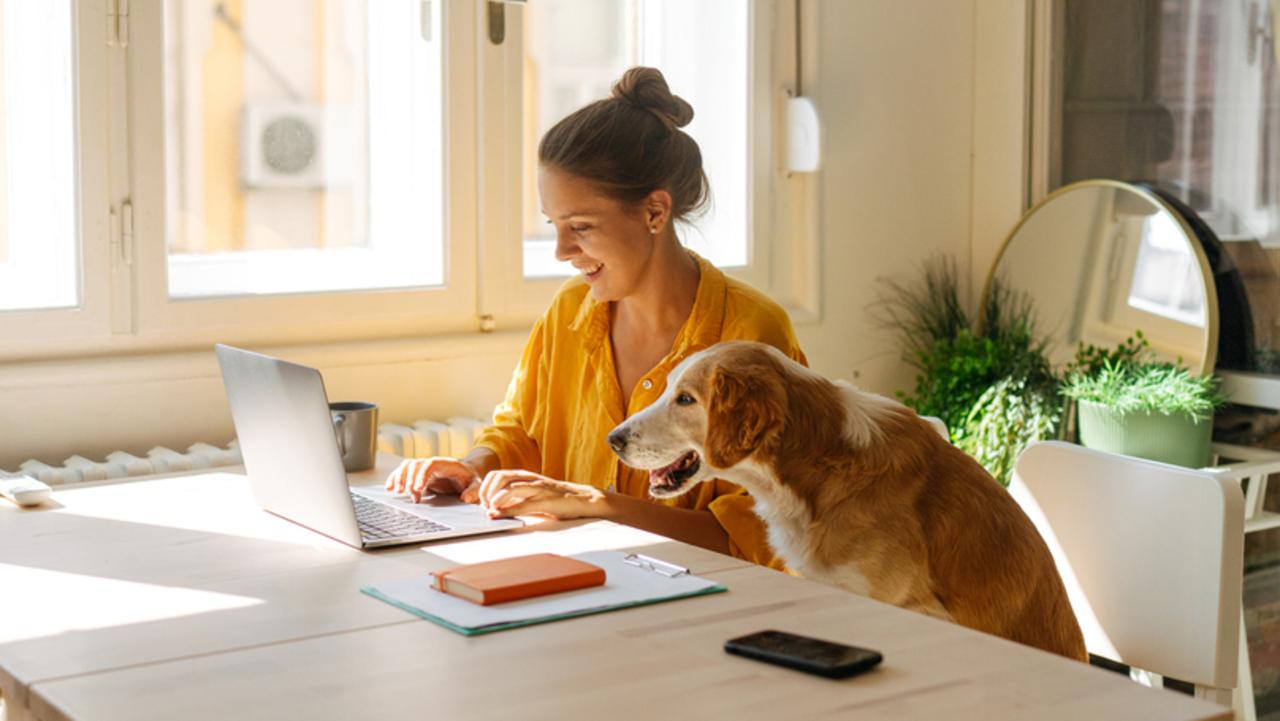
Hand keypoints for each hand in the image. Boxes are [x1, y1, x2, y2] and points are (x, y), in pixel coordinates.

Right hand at [385, 457, 481, 503]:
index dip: (422, 474)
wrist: (466, 474)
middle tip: (403, 491)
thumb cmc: (470, 479)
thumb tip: (465, 498)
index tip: (418, 488)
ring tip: (395, 491)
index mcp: (446, 464)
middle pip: (416, 464)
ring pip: (407, 466)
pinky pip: (404, 472)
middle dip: (407, 477)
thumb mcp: (476, 484)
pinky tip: (390, 488)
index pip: (431, 464)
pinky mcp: (419, 474)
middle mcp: (433, 463)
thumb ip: (473, 490)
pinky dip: (396, 478)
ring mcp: (424, 468)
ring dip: (399, 477)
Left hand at [478, 470, 606, 519]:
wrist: (583, 499)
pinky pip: (522, 504)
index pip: (496, 475)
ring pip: (509, 487)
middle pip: (498, 477)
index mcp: (524, 476)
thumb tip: (493, 509)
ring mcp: (538, 488)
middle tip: (485, 506)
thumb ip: (514, 500)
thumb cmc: (556, 499)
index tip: (481, 503)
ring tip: (491, 510)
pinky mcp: (546, 500)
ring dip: (494, 500)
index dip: (484, 488)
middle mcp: (529, 479)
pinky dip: (507, 510)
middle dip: (486, 492)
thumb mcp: (532, 497)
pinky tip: (499, 516)